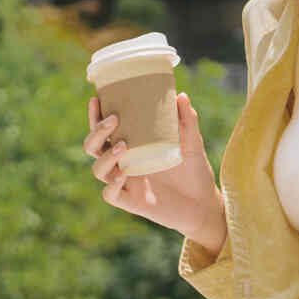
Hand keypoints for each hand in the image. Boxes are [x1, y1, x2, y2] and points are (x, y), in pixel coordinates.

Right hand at [84, 91, 223, 247]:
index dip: (96, 116)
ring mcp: (126, 183)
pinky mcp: (132, 202)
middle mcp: (124, 163)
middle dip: (97, 132)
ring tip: (123, 146)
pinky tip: (123, 175)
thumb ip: (187, 120)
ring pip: (99, 170)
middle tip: (114, 120)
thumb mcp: (192, 142)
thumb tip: (181, 96)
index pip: (106, 130)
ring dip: (105, 157)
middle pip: (94, 147)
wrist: (204, 203)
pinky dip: (112, 185)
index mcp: (133, 146)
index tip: (97, 99)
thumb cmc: (194, 170)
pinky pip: (111, 195)